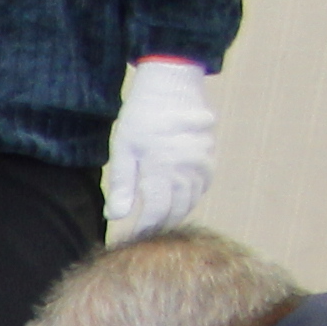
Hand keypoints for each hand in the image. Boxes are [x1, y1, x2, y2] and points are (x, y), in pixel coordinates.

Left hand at [103, 57, 215, 239]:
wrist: (173, 88)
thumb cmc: (142, 118)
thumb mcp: (123, 150)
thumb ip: (122, 186)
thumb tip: (116, 217)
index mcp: (163, 170)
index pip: (156, 213)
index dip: (144, 228)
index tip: (132, 237)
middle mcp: (187, 171)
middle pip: (176, 211)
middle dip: (159, 224)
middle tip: (143, 232)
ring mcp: (202, 164)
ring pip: (192, 201)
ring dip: (176, 213)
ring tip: (158, 220)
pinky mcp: (210, 157)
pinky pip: (202, 187)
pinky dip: (190, 198)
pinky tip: (177, 200)